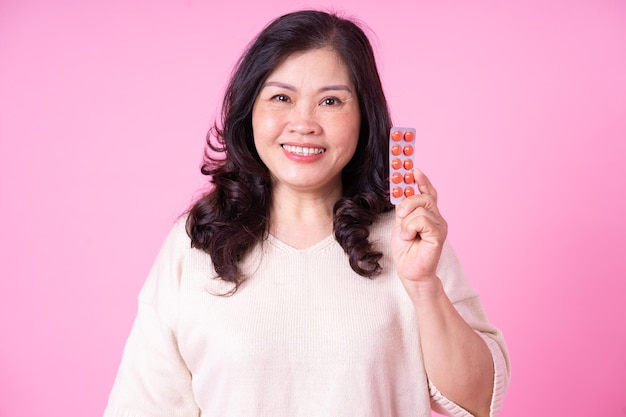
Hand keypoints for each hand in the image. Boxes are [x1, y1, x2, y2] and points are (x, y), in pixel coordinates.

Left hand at [391, 169, 447, 292]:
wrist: (411, 273)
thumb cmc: (406, 251)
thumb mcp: (401, 224)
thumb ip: (404, 209)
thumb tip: (403, 192)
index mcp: (429, 214)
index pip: (428, 192)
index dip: (422, 180)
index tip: (414, 169)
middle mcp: (438, 217)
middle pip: (421, 197)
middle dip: (407, 204)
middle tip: (401, 218)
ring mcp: (440, 225)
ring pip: (419, 208)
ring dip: (406, 222)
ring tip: (407, 235)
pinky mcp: (439, 234)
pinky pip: (421, 220)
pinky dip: (410, 227)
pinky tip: (410, 237)